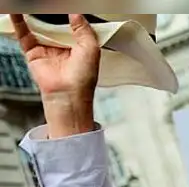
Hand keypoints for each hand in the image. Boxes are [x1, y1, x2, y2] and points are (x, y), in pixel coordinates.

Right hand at [10, 14, 100, 136]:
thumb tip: (75, 13)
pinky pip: (24, 34)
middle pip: (55, 23)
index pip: (74, 24)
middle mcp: (63, 45)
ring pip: (39, 26)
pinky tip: (16, 11)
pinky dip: (19, 22)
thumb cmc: (83, 77)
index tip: (68, 6)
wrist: (67, 94)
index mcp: (79, 45)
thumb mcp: (91, 49)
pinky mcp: (33, 52)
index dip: (71, 14)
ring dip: (35, 14)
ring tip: (32, 3)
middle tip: (50, 3)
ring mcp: (47, 48)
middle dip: (52, 12)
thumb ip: (84, 29)